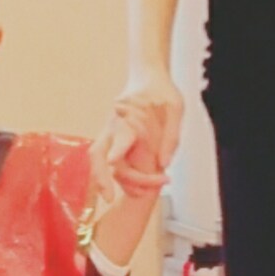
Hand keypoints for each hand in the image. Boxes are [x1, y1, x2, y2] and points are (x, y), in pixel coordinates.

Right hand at [91, 70, 181, 201]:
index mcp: (131, 117)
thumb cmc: (162, 92)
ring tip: (132, 196)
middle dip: (100, 177)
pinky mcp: (112, 139)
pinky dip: (114, 176)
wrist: (148, 77)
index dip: (118, 149)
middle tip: (108, 198)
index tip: (111, 161)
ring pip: (98, 160)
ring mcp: (110, 133)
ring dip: (108, 180)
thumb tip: (163, 164)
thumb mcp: (176, 109)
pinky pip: (106, 160)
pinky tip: (133, 187)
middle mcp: (114, 127)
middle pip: (98, 154)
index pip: (122, 135)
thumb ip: (171, 136)